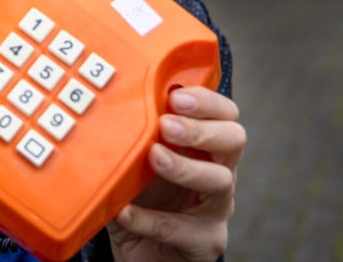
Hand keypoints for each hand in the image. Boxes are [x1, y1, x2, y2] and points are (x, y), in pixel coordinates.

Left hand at [106, 86, 244, 261]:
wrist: (142, 253)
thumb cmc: (142, 199)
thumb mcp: (136, 162)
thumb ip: (134, 137)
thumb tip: (110, 106)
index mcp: (205, 147)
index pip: (224, 114)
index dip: (206, 101)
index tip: (176, 96)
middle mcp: (219, 173)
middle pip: (233, 139)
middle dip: (201, 128)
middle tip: (167, 124)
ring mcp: (216, 209)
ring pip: (220, 180)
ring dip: (184, 166)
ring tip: (154, 157)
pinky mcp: (206, 242)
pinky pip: (180, 229)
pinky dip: (148, 219)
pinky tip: (124, 212)